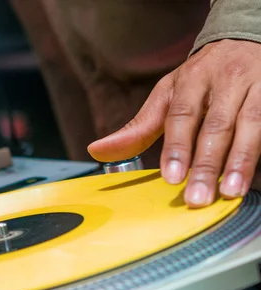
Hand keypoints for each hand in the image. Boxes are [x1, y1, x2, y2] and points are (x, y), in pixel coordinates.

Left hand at [87, 39, 260, 207]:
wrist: (246, 39)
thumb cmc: (202, 77)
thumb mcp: (168, 95)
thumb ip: (139, 127)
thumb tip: (97, 150)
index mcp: (192, 80)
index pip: (182, 116)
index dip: (177, 147)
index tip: (171, 176)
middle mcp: (226, 80)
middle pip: (216, 126)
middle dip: (206, 164)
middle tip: (197, 196)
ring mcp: (257, 86)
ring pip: (251, 125)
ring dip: (240, 161)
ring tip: (230, 192)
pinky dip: (260, 152)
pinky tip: (251, 177)